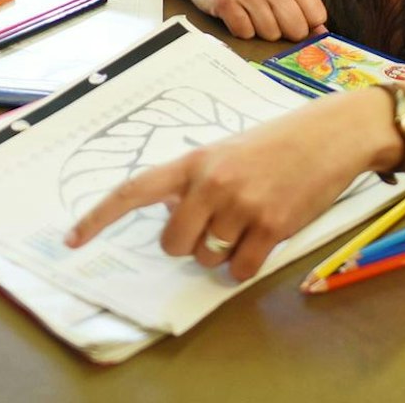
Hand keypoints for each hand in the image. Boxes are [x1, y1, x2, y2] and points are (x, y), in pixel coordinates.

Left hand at [65, 92, 393, 280]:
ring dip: (223, 253)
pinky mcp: (272, 226)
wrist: (332, 135)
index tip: (73, 239)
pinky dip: (245, 265)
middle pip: (173, 243)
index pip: (135, 190)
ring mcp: (241, 205)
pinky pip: (239, 269)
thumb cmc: (278, 144)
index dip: (100, 217)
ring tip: (248, 222)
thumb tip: (174, 222)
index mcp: (194, 161)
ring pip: (207, 258)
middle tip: (216, 225)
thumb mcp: (227, 152)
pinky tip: (262, 240)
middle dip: (190, 244)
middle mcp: (211, 183)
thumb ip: (196, 182)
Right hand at [178, 0, 326, 40]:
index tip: (293, 22)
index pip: (317, 15)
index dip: (306, 25)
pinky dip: (240, 31)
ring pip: (270, 34)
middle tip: (269, 20)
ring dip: (259, 31)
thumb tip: (321, 32)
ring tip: (249, 14)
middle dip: (284, 33)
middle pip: (296, 29)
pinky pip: (245, 33)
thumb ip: (300, 3)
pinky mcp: (225, 2)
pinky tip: (235, 16)